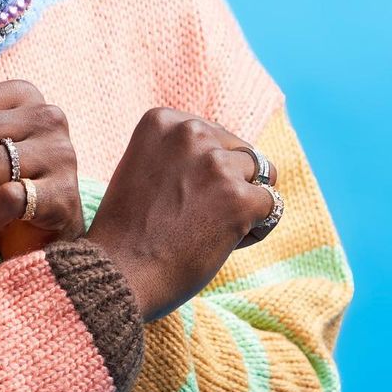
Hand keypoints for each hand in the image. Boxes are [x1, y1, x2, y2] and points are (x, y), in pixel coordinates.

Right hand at [86, 107, 280, 321]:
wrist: (118, 272)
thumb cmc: (128, 228)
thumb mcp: (144, 167)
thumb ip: (178, 151)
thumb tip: (226, 151)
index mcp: (161, 120)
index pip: (213, 134)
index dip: (205, 169)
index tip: (177, 195)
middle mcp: (189, 132)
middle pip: (239, 152)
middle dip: (229, 183)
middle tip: (195, 216)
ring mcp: (215, 164)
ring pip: (261, 176)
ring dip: (244, 203)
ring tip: (211, 229)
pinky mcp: (239, 198)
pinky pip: (273, 205)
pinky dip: (257, 227)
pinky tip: (226, 242)